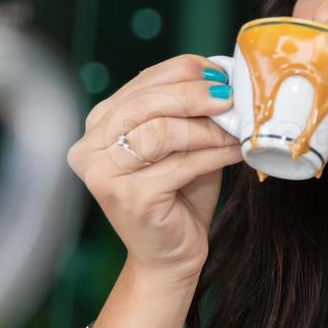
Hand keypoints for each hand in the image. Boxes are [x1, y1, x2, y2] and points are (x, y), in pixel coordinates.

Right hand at [66, 54, 243, 282]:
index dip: (185, 71)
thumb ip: (190, 111)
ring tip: (236, 129)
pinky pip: (181, 163)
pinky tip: (235, 150)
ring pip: (162, 131)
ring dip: (208, 127)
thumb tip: (222, 76)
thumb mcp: (182, 144)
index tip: (221, 73)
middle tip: (231, 97)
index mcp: (99, 124)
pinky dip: (214, 153)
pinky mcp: (130, 197)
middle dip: (195, 95)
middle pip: (148, 102)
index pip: (143, 83)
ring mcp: (105, 174)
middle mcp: (90, 147)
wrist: (170, 256)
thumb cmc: (179, 196)